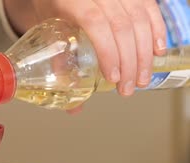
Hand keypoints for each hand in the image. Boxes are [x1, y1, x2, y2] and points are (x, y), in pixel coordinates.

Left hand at [3, 0, 166, 110]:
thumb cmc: (51, 8)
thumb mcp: (49, 32)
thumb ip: (60, 63)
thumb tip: (73, 107)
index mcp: (73, 1)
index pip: (94, 24)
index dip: (108, 52)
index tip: (113, 78)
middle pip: (121, 27)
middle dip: (129, 63)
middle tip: (128, 88)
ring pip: (138, 20)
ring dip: (144, 54)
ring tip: (141, 79)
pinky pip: (149, 8)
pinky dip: (156, 31)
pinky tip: (156, 52)